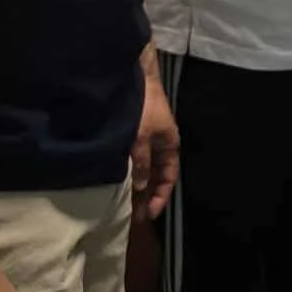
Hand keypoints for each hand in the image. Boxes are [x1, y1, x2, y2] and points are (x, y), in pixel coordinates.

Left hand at [131, 66, 178, 219]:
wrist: (135, 76)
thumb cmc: (142, 107)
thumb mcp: (140, 137)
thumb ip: (141, 163)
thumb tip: (140, 186)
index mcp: (170, 144)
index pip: (169, 177)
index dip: (160, 197)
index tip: (148, 214)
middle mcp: (161, 143)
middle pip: (157, 175)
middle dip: (148, 195)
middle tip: (135, 215)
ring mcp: (149, 137)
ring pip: (146, 168)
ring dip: (139, 184)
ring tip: (127, 201)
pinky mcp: (136, 132)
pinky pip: (137, 158)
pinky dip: (131, 170)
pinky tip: (121, 178)